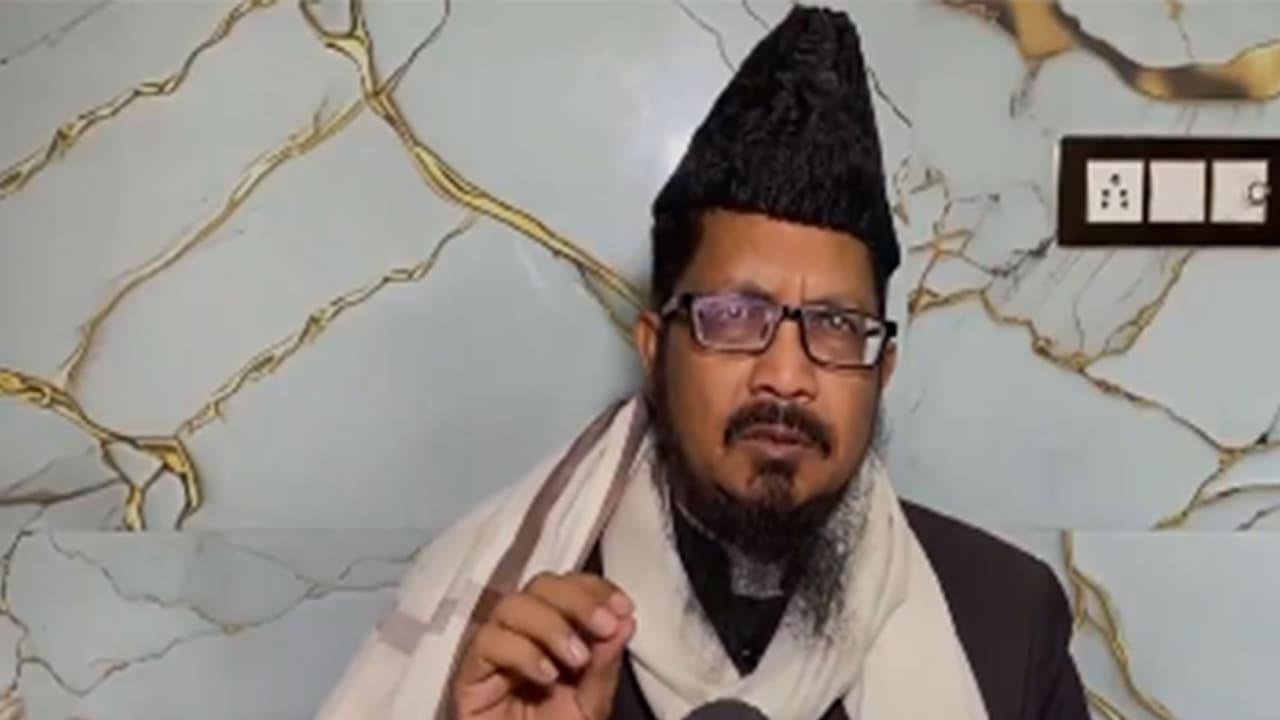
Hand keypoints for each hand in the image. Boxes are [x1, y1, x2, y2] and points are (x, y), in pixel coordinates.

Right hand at [452, 572, 636, 719]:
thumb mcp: (591, 704)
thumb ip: (605, 665)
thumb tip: (625, 620)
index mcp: (554, 634)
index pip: (569, 587)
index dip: (594, 588)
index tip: (622, 606)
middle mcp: (521, 633)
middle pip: (540, 585)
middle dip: (577, 600)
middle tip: (604, 626)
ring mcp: (493, 650)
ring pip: (512, 605)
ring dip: (551, 625)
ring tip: (576, 659)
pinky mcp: (469, 674)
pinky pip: (487, 641)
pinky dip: (522, 651)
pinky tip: (546, 676)